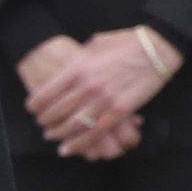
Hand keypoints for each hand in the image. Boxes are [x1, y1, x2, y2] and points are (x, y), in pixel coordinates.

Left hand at [19, 28, 173, 158]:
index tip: (34, 110)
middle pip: (55, 114)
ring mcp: (104, 100)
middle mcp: (87, 87)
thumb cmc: (127, 42)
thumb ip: (79, 58)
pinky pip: (96, 133)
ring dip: (60, 136)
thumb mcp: (95, 44)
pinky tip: (71, 148)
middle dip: (46, 123)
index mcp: (77, 69)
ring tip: (55, 138)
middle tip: (45, 126)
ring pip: (73, 127)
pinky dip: (81, 144)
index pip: (44, 95)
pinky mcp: (120, 111)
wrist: (157, 48)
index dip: (34, 107)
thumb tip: (70, 64)